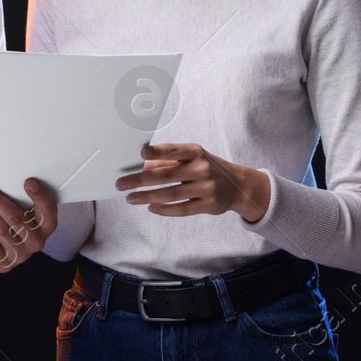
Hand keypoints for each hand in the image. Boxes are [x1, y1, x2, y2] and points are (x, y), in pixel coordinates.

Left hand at [0, 178, 57, 271]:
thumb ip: (14, 192)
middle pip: (15, 217)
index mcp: (46, 224)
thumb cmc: (6, 216)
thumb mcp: (16, 204)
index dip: (40, 196)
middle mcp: (36, 241)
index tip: (27, 182)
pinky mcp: (2, 263)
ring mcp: (20, 254)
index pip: (48, 210)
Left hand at [115, 143, 271, 222]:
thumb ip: (168, 162)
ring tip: (131, 198)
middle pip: (166, 175)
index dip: (157, 151)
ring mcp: (207, 187)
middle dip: (141, 180)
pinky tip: (151, 207)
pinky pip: (182, 209)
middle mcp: (202, 168)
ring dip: (148, 196)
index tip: (141, 153)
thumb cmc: (207, 168)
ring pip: (171, 194)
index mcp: (195, 152)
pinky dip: (165, 209)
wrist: (238, 185)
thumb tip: (142, 166)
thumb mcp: (192, 159)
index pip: (173, 150)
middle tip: (122, 184)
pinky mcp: (209, 205)